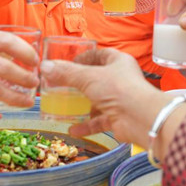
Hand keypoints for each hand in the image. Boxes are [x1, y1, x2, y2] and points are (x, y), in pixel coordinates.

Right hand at [40, 48, 185, 149]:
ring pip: (98, 101)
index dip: (85, 57)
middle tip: (61, 86)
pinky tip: (72, 130)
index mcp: (119, 62)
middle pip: (97, 79)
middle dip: (80, 84)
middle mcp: (121, 80)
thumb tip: (45, 67)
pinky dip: (87, 125)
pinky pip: (99, 121)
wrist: (140, 118)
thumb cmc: (119, 89)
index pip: (101, 55)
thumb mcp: (89, 78)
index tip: (69, 62)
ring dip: (82, 106)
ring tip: (63, 107)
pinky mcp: (119, 118)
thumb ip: (66, 73)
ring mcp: (120, 100)